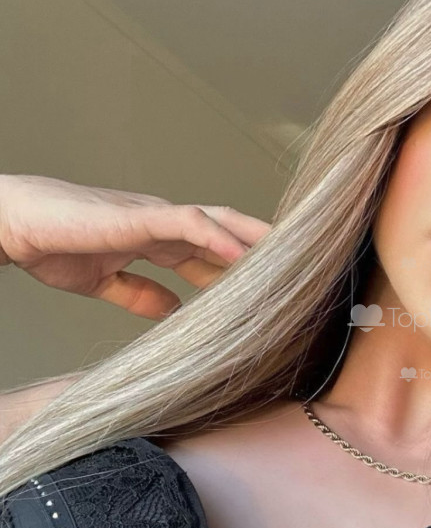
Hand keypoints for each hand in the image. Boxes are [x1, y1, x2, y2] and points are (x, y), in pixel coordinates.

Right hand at [0, 174, 271, 319]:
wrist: (14, 227)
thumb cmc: (53, 245)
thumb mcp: (105, 281)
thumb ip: (139, 294)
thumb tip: (172, 311)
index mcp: (158, 240)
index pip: (214, 252)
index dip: (245, 269)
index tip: (276, 290)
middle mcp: (164, 224)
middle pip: (230, 234)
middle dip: (265, 251)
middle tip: (305, 270)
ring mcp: (154, 216)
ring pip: (220, 223)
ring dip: (257, 241)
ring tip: (292, 259)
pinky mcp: (139, 217)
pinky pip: (188, 223)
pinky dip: (218, 238)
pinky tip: (243, 256)